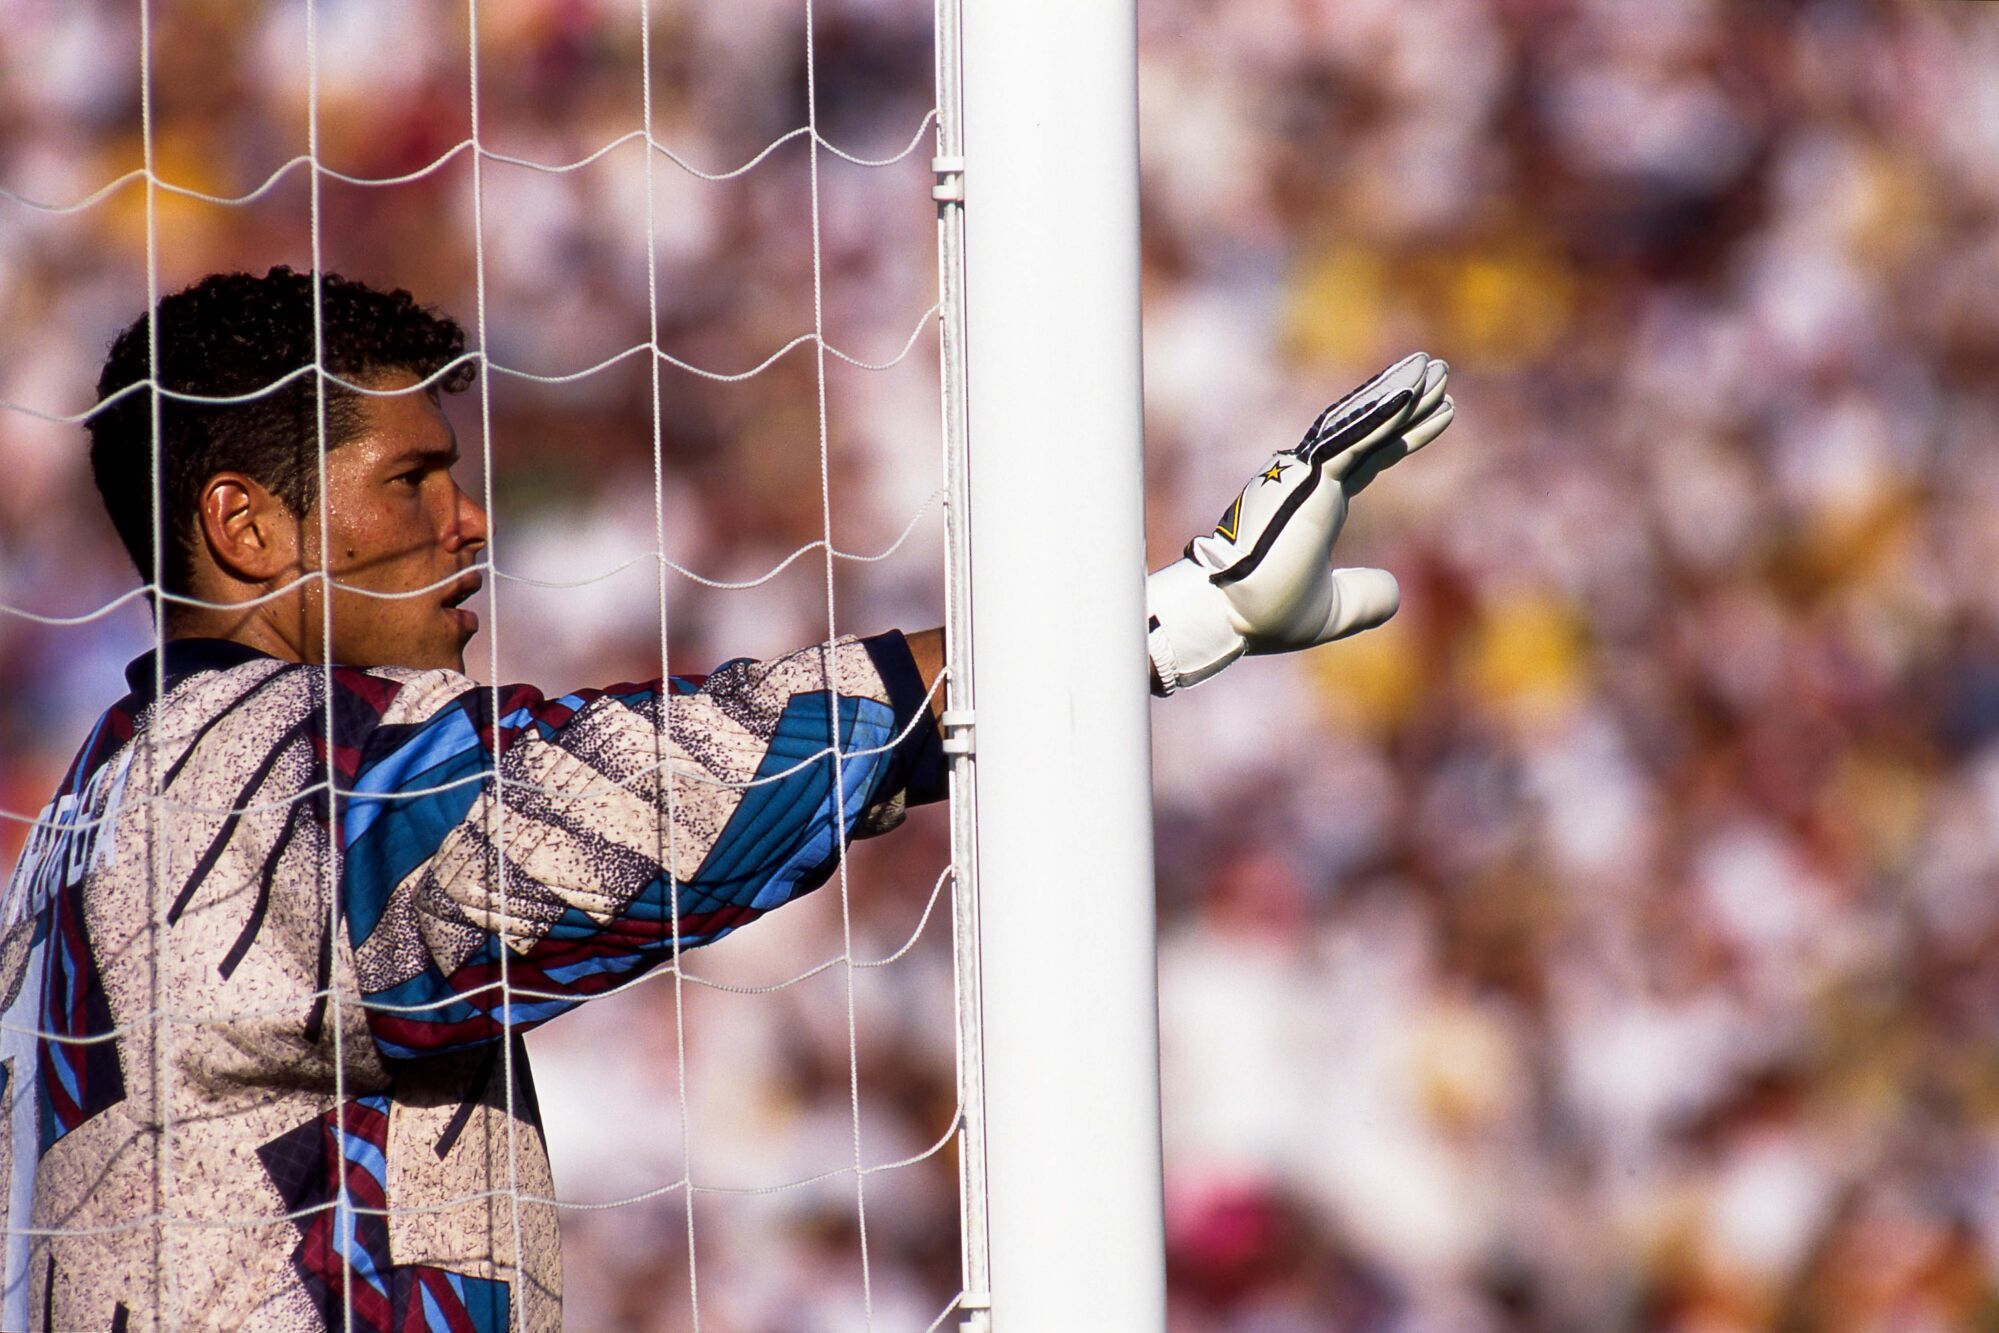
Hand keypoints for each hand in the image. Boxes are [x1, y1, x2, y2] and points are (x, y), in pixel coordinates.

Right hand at [1145, 352, 1454, 693]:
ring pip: (1361, 423)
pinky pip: (1353, 440)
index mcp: (1316, 504)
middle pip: (1369, 428)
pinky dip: (1383, 415)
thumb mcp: (1333, 611)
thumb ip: (1365, 598)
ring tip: (1432, 365)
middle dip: (1407, 399)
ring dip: (1399, 392)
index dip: (1406, 434)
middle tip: (1439, 368)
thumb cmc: (1265, 611)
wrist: (1227, 613)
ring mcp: (1306, 474)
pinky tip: (1412, 394)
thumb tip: (1397, 589)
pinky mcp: (1307, 479)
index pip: (1369, 457)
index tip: (1444, 411)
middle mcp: (1309, 480)